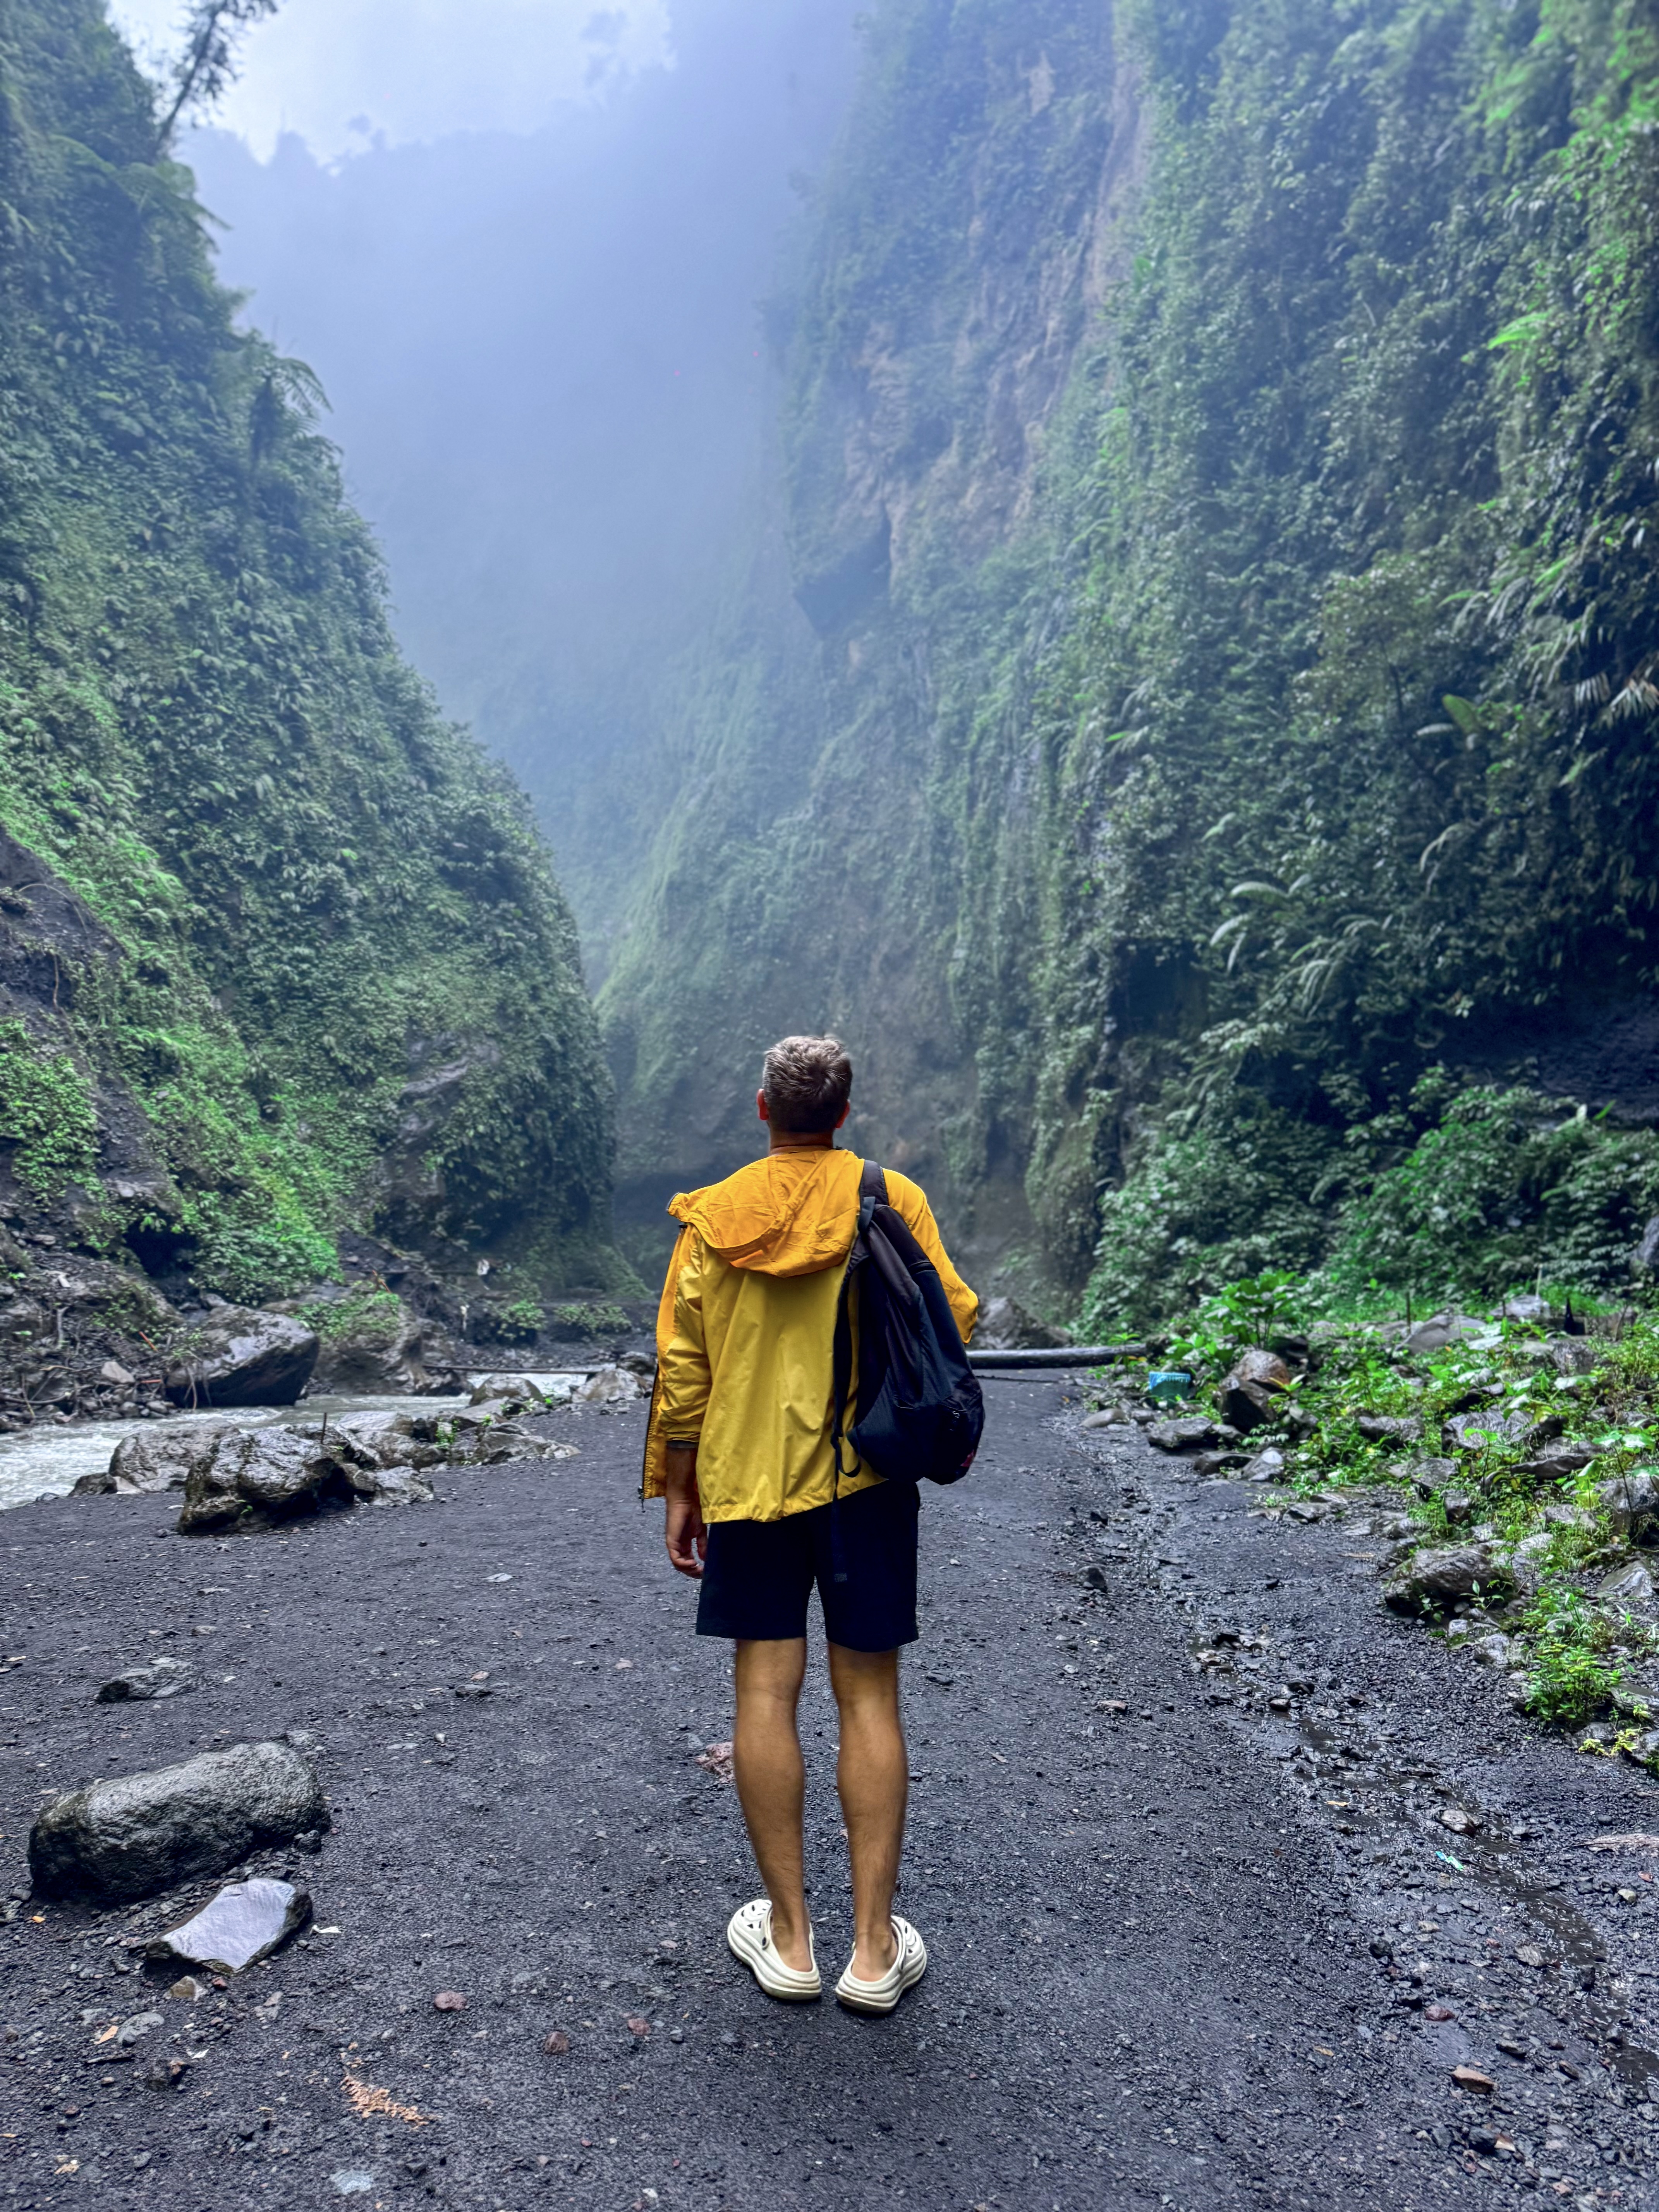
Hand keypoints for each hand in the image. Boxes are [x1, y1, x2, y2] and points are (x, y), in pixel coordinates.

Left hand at [664, 1446, 706, 1578]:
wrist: (685, 1498)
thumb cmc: (692, 1510)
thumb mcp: (700, 1531)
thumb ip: (702, 1545)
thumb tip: (705, 1558)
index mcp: (684, 1544)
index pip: (687, 1561)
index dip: (696, 1569)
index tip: (706, 1571)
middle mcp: (677, 1546)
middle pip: (682, 1566)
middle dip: (693, 1572)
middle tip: (704, 1574)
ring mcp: (673, 1544)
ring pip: (678, 1565)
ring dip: (689, 1570)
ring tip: (699, 1570)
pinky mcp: (671, 1541)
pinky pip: (675, 1558)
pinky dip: (684, 1564)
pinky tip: (694, 1563)